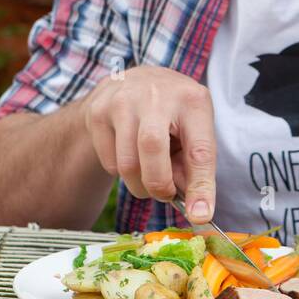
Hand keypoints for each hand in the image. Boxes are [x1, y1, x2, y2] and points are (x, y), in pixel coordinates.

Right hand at [82, 66, 215, 223]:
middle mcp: (157, 95)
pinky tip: (129, 153)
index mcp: (192, 100)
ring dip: (139, 184)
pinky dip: (121, 172)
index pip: (199, 149)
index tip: (200, 215)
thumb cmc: (172, 114)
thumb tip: (195, 209)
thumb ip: (194, 169)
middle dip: (159, 184)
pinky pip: (109, 163)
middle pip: (152, 149)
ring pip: (127, 164)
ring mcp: (123, 101)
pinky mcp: (98, 112)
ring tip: (148, 173)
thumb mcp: (193, 131)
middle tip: (164, 194)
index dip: (201, 186)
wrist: (131, 83)